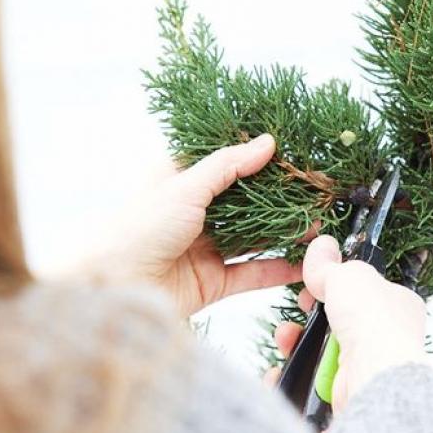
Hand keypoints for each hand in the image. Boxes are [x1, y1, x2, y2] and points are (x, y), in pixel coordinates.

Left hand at [88, 134, 303, 317]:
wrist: (111, 289)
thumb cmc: (137, 228)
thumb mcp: (184, 187)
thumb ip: (228, 166)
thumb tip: (267, 142)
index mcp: (180, 180)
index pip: (227, 161)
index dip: (259, 157)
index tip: (295, 152)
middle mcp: (195, 211)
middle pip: (247, 201)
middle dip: (281, 198)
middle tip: (317, 192)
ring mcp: (204, 247)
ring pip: (255, 237)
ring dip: (286, 232)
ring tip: (321, 224)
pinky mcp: (212, 282)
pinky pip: (252, 272)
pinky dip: (279, 268)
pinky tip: (306, 262)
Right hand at [265, 235, 426, 413]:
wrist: (372, 377)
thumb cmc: (375, 323)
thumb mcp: (350, 277)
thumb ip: (331, 265)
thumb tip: (321, 246)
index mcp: (398, 306)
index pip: (365, 291)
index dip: (338, 284)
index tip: (318, 281)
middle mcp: (385, 339)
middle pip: (337, 321)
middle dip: (311, 315)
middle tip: (305, 307)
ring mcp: (364, 368)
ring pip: (320, 352)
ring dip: (297, 344)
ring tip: (289, 339)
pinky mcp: (344, 394)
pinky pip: (310, 383)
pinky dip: (294, 376)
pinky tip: (287, 367)